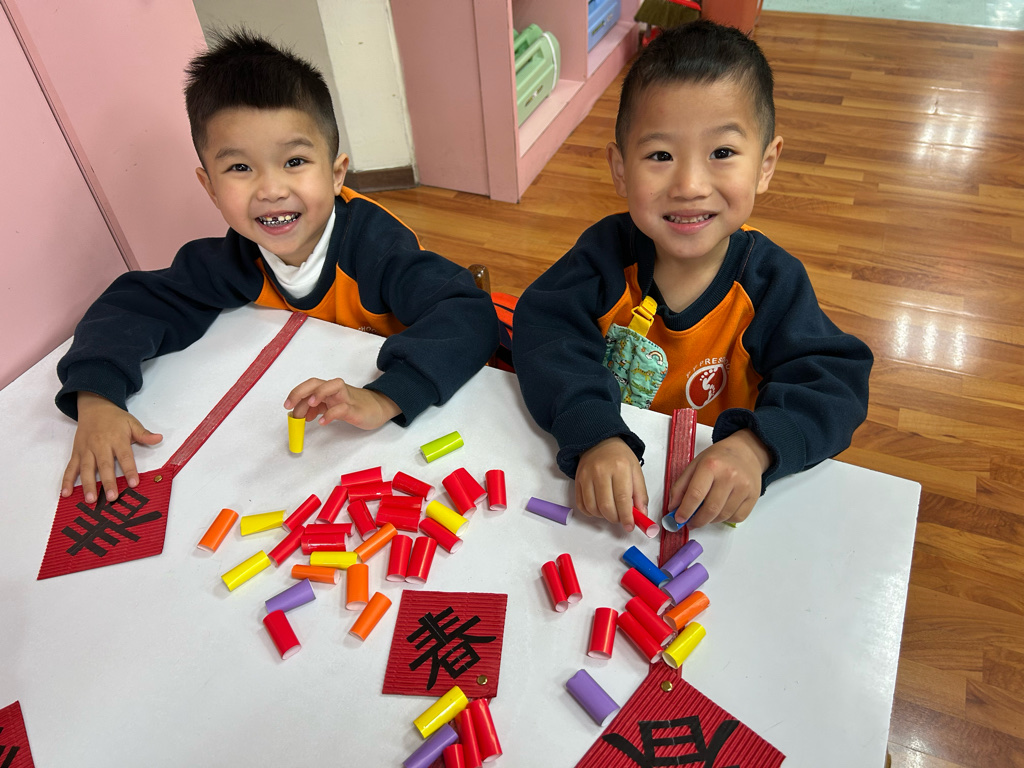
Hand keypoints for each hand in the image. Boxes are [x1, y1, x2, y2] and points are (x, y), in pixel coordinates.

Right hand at [61, 392, 162, 503]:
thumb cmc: (115, 418)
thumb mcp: (132, 423)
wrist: (94, 407)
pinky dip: (66, 481)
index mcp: (117, 439)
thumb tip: (159, 438)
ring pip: (86, 469)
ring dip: (87, 485)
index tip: (134, 484)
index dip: (129, 470)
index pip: (125, 457)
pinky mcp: (76, 453)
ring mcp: (86, 450)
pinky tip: (65, 493)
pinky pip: (71, 468)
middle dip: (108, 482)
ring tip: (90, 499)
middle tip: (112, 498)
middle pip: (105, 466)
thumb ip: (144, 434)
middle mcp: (100, 446)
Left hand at [284, 378, 400, 430]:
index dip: (296, 393)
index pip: (309, 386)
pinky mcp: (355, 409)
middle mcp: (336, 390)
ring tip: (309, 407)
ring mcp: (346, 398)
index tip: (287, 406)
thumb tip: (299, 413)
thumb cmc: (355, 406)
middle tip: (290, 406)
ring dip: (318, 393)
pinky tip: (322, 422)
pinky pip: (342, 408)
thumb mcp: (331, 406)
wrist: (379, 407)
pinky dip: (330, 414)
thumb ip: (316, 408)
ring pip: (333, 386)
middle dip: (300, 392)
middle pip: (316, 382)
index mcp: (329, 390)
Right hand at [574, 437, 647, 531]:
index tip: (630, 526)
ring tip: (611, 511)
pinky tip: (599, 508)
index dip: (626, 517)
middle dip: (615, 518)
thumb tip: (641, 516)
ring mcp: (586, 476)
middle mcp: (601, 472)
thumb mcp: (636, 471)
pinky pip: (582, 505)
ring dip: (603, 516)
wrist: (599, 442)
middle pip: (606, 506)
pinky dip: (591, 512)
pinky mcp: (577, 481)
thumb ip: (640, 494)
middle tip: (621, 518)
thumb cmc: (620, 457)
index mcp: (620, 468)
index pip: (622, 499)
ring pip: (592, 508)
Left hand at [667, 428, 770, 527]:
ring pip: (723, 516)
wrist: (746, 451)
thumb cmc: (719, 458)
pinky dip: (725, 519)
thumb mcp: (695, 464)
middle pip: (711, 509)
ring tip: (704, 515)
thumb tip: (673, 507)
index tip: (679, 519)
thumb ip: (681, 486)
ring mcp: (744, 487)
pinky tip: (720, 511)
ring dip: (710, 521)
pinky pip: (737, 517)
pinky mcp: (753, 496)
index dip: (685, 511)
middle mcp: (729, 476)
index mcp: (711, 465)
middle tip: (690, 523)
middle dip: (697, 521)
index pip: (695, 494)